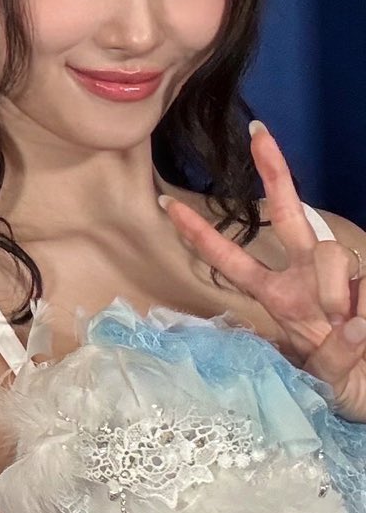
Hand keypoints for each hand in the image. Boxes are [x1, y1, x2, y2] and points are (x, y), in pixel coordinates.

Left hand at [162, 120, 365, 420]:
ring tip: (346, 331)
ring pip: (331, 252)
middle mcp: (305, 275)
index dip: (201, 234)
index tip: (166, 203)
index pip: (231, 260)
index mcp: (278, 297)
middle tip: (258, 134)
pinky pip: (364, 277)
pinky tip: (360, 328)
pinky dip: (364, 305)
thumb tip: (351, 327)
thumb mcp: (318, 374)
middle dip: (275, 171)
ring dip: (335, 293)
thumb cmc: (342, 378)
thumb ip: (326, 355)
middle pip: (287, 214)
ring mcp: (340, 272)